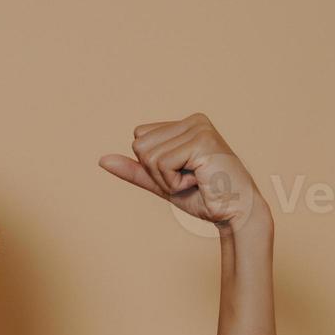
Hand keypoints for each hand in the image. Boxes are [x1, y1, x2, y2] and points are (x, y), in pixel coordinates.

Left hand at [99, 113, 268, 233]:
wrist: (233, 213)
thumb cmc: (203, 198)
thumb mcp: (161, 183)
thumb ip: (135, 170)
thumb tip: (102, 159)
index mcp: (185, 123)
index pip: (139, 138)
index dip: (151, 166)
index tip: (180, 174)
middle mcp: (193, 120)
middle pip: (139, 145)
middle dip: (156, 173)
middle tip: (187, 180)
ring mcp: (199, 128)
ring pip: (148, 156)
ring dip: (166, 179)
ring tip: (195, 181)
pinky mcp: (202, 141)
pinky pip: (161, 164)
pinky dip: (174, 183)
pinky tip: (199, 182)